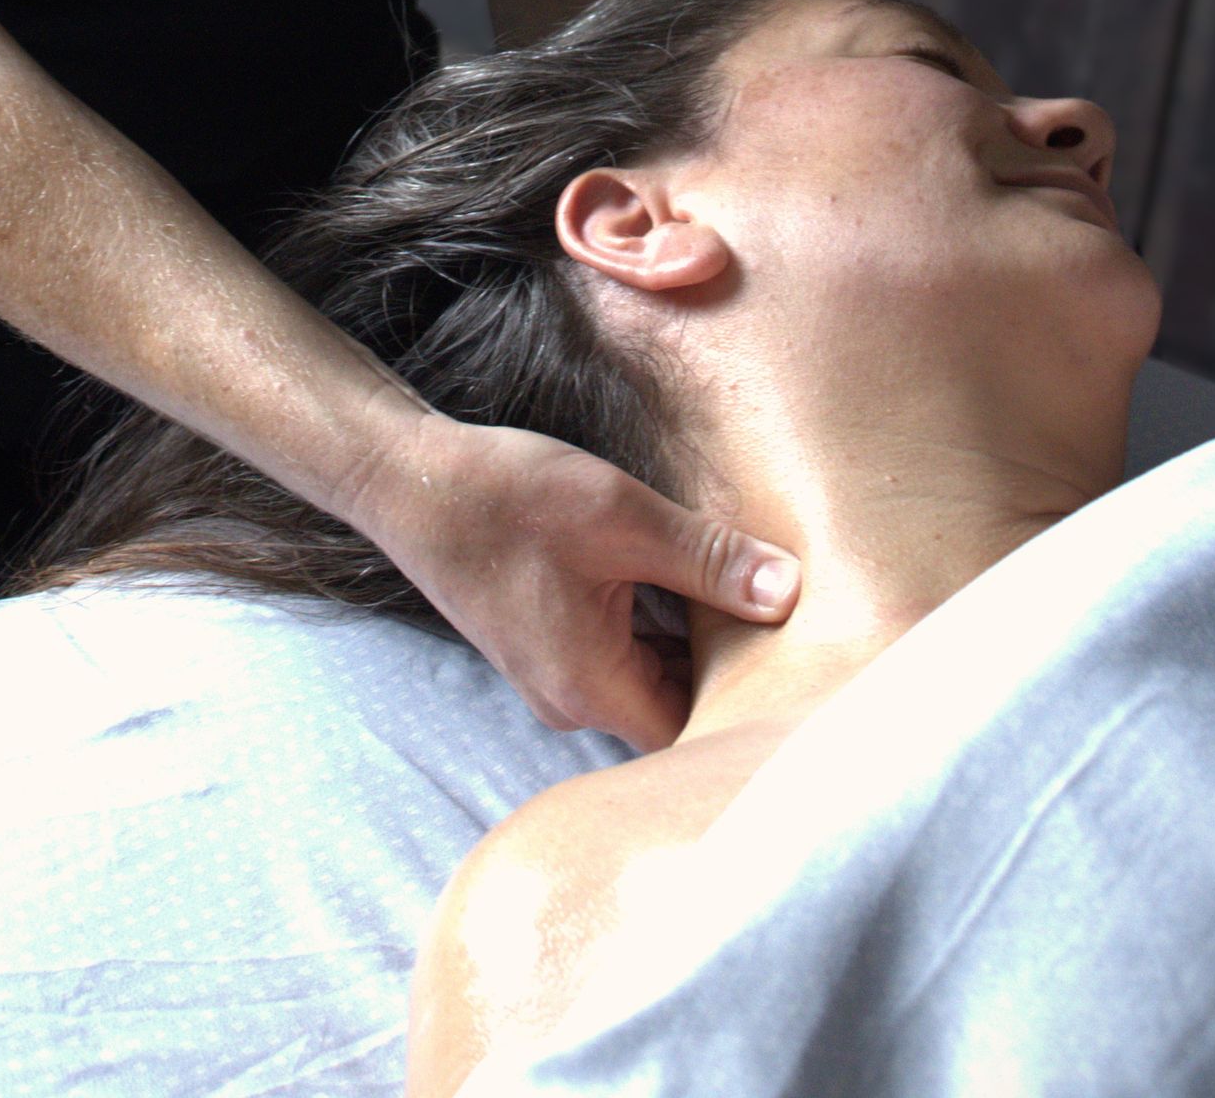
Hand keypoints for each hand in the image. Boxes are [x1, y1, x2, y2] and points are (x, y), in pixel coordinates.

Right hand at [353, 410, 799, 749]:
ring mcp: (552, 674)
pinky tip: (687, 580)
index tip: (805, 667)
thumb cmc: (507, 498)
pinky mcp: (542, 641)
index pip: (700, 735)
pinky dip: (656, 624)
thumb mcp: (622, 517)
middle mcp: (572, 701)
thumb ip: (708, 560)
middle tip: (795, 626)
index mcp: (594, 690)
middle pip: (677, 707)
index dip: (755, 706)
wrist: (409, 480)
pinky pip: (618, 652)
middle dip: (731, 669)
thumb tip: (790, 593)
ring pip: (649, 676)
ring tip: (751, 597)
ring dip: (692, 642)